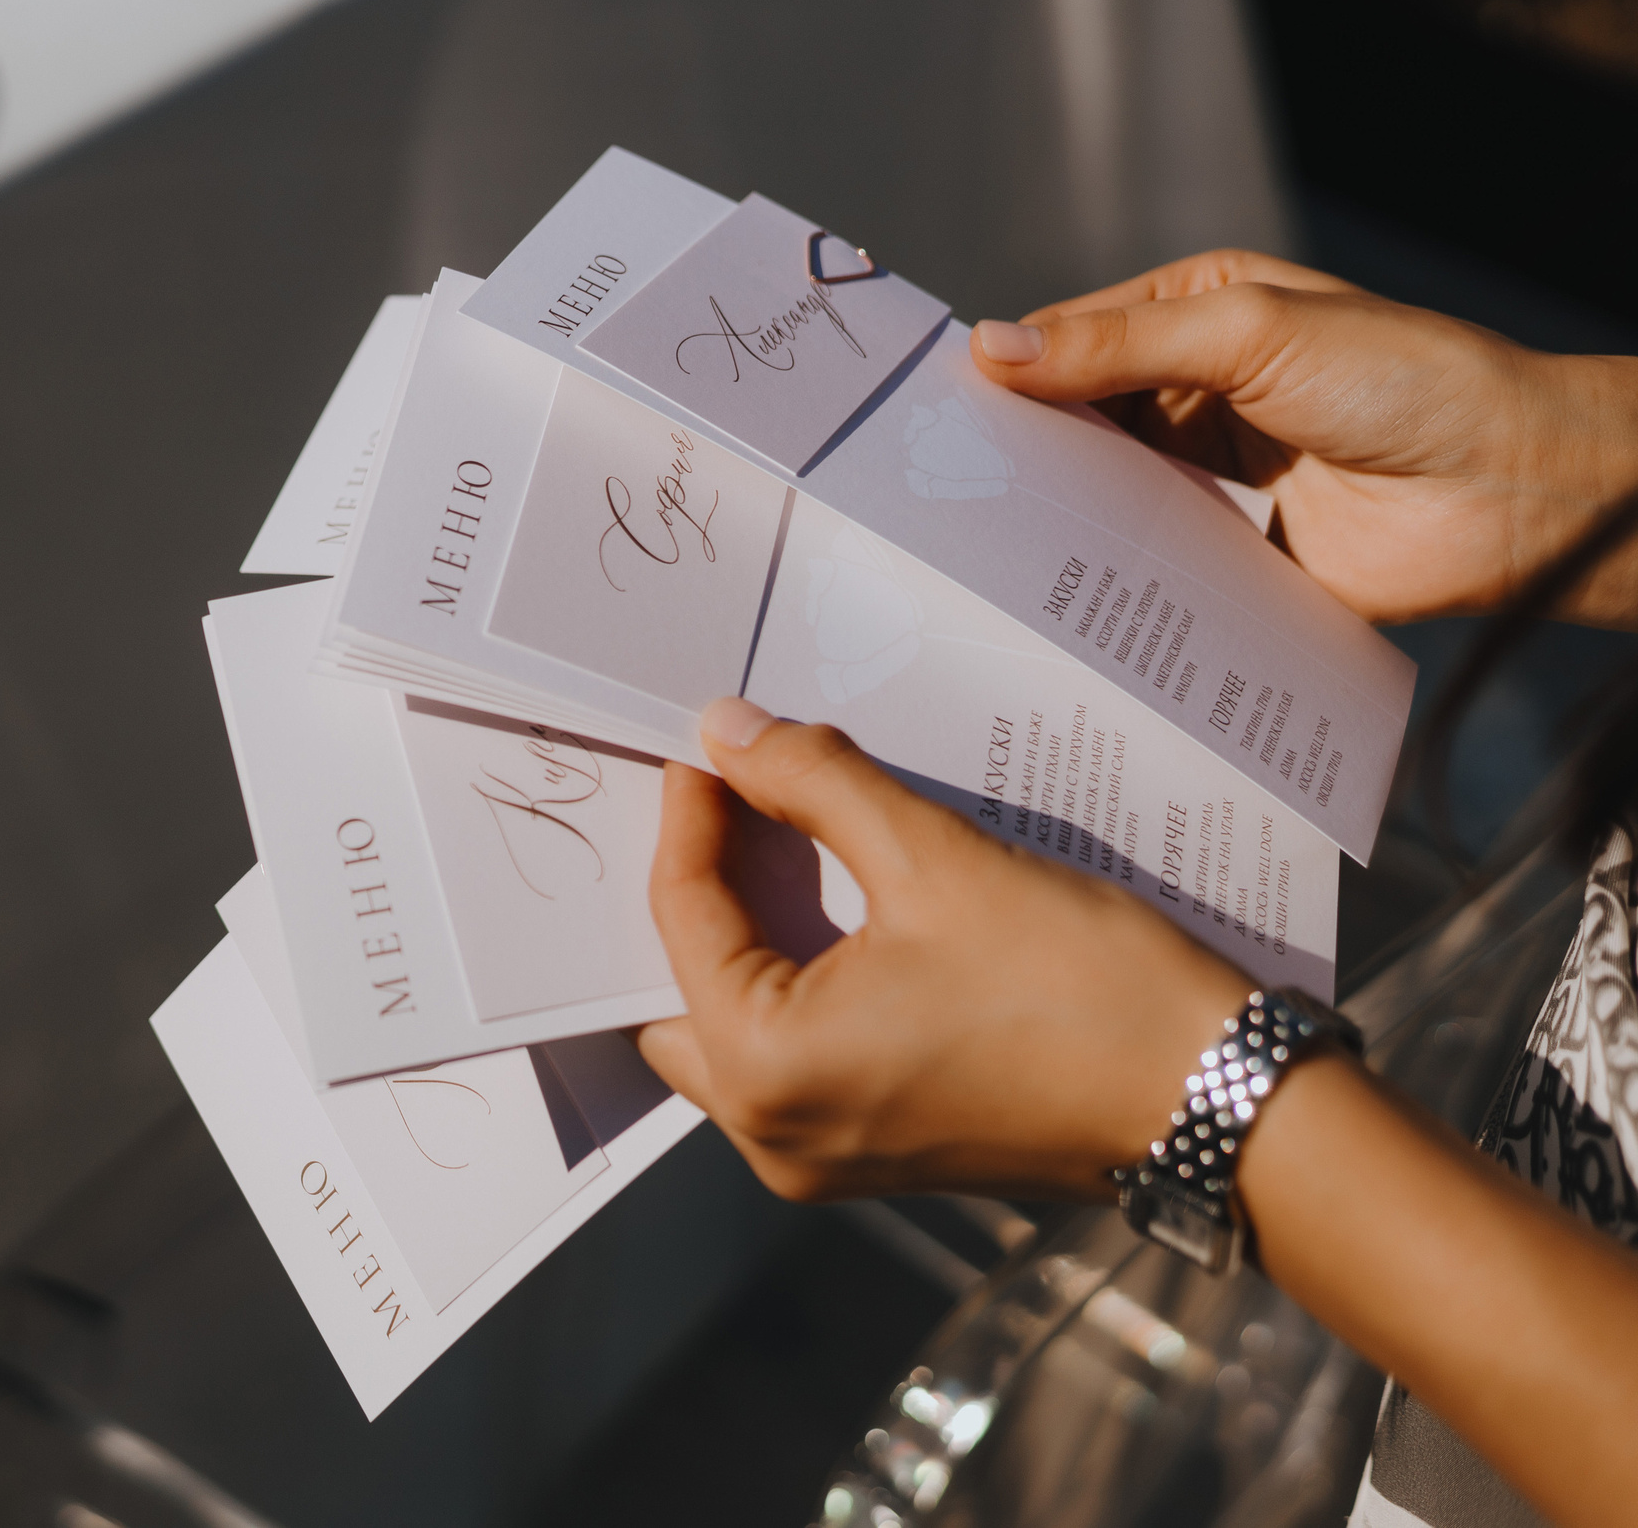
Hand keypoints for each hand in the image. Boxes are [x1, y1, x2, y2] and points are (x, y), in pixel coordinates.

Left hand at [637, 698, 1250, 1202]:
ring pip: (728, 1021)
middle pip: (675, 987)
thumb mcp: (936, 860)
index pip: (682, 919)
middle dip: (695, 883)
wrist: (1211, 1102)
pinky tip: (818, 892)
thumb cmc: (1085, 994)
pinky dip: (789, 972)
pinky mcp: (871, 1147)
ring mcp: (820, 1155)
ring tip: (763, 825)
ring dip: (740, 927)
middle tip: (719, 787)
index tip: (708, 745)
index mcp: (767, 1073)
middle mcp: (772, 1135)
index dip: (690, 816)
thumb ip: (814, 785)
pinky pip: (787, 1052)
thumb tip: (733, 733)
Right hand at [967, 249, 1637, 624]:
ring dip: (1054, 518)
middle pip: (1073, 423)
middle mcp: (1195, 393)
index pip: (1069, 338)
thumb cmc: (1404, 380)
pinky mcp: (1228, 555)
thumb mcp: (1249, 332)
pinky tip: (1051, 592)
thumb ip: (1119, 344)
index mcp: (1196, 312)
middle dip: (1016, 452)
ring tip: (974, 543)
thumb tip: (989, 349)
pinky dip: (1105, 578)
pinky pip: (1148, 567)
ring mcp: (1208, 478)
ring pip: (1102, 497)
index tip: (928, 412)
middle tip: (935, 487)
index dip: (1002, 372)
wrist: (1514, 494)